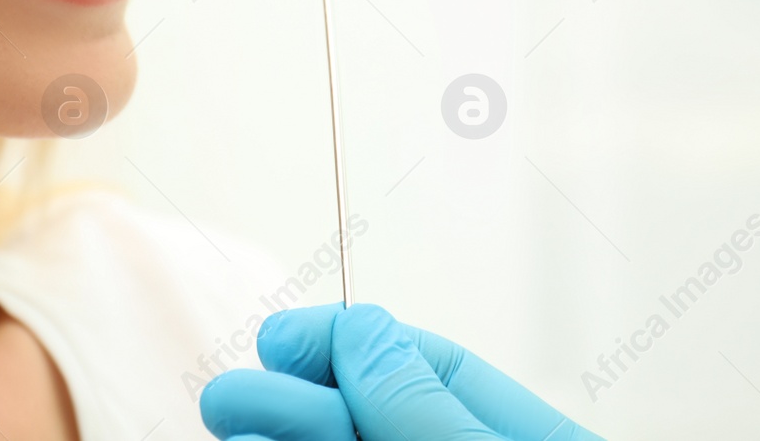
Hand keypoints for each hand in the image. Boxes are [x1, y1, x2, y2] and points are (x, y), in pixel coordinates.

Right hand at [198, 302, 603, 440]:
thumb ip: (424, 409)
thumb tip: (360, 329)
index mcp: (533, 438)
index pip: (435, 370)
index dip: (351, 345)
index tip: (281, 342)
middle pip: (379, 420)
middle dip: (299, 401)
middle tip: (229, 393)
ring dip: (286, 439)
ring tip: (227, 422)